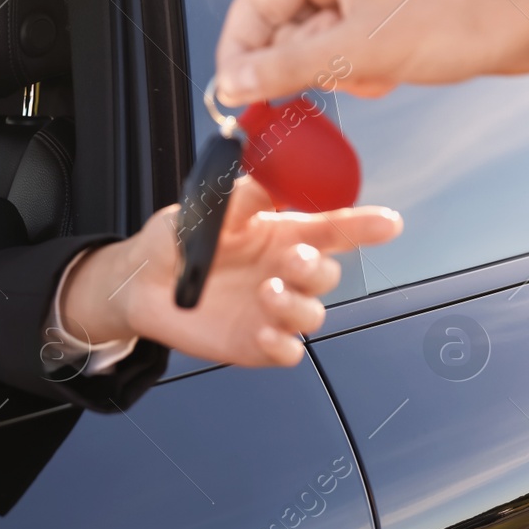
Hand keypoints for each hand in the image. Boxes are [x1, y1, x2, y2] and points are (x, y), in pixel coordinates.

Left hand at [64, 177, 400, 365]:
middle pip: (326, 275)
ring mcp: (272, 310)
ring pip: (312, 315)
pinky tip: (263, 333)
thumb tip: (274, 177)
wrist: (139, 283)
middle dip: (317, 269)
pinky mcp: (256, 343)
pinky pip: (287, 352)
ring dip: (297, 306)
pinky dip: (282, 345)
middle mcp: (284, 273)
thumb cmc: (175, 240)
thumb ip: (242, 197)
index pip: (332, 229)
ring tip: (266, 293)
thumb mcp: (205, 209)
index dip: (363, 226)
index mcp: (280, 234)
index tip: (388, 223)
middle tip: (292, 260)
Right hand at [214, 0, 515, 105]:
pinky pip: (350, 49)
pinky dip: (360, 71)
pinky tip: (388, 76)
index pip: (251, 5)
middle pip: (281, 27)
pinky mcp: (390, 14)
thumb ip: (286, 69)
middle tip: (320, 89)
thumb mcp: (360, 50)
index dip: (237, 54)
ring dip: (335, 72)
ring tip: (372, 75)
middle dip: (298, 66)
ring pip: (317, 44)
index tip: (234, 97)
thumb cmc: (462, 11)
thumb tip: (232, 84)